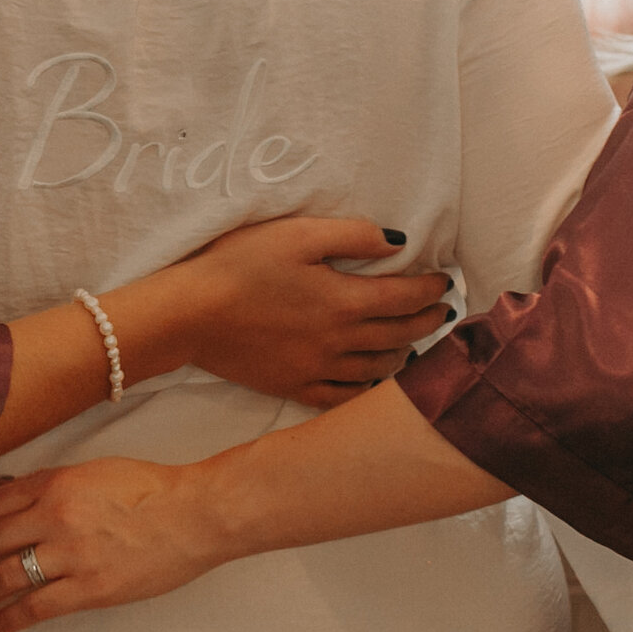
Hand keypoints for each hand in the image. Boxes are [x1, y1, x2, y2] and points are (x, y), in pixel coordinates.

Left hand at [0, 457, 230, 631]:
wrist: (195, 514)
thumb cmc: (150, 489)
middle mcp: (54, 515)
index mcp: (53, 483)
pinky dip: (6, 620)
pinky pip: (36, 608)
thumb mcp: (91, 471)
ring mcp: (71, 553)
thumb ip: (45, 482)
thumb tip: (0, 490)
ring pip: (3, 576)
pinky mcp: (91, 587)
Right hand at [156, 218, 451, 406]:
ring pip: (380, 369)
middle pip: (401, 335)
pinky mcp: (294, 387)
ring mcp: (318, 369)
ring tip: (414, 342)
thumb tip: (398, 242)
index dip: (430, 288)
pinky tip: (375, 379)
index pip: (406, 297)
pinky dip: (369, 389)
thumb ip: (353, 235)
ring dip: (406, 354)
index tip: (443, 280)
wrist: (189, 314)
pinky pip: (345, 397)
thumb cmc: (238, 266)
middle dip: (428, 321)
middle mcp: (339, 341)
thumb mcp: (297, 233)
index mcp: (344, 301)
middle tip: (442, 310)